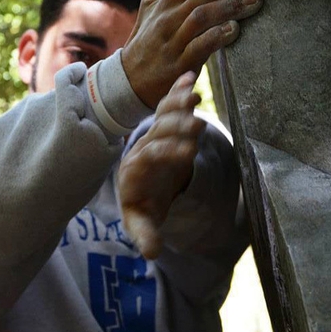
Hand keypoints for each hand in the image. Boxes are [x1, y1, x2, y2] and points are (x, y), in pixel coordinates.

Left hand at [118, 72, 205, 259]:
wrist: (142, 185)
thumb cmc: (143, 204)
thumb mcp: (141, 221)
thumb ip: (145, 234)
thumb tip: (151, 254)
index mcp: (134, 170)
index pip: (148, 158)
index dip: (165, 154)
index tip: (186, 152)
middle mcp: (142, 148)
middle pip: (157, 133)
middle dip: (176, 128)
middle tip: (197, 122)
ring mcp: (152, 134)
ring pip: (163, 115)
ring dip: (177, 103)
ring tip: (193, 91)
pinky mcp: (163, 125)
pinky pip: (168, 105)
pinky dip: (178, 92)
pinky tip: (191, 77)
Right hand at [122, 0, 273, 107]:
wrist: (129, 81)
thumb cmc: (146, 43)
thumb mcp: (148, 10)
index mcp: (168, 0)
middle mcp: (170, 16)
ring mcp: (173, 40)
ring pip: (203, 15)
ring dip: (232, 5)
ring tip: (258, 0)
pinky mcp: (177, 63)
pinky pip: (198, 46)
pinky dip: (216, 36)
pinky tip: (234, 30)